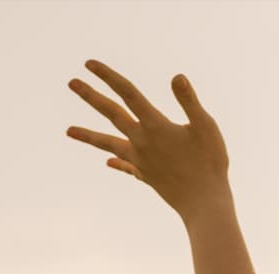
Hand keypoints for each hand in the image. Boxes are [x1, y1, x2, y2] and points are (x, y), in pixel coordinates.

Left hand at [66, 60, 230, 222]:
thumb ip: (189, 101)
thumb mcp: (206, 128)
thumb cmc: (210, 164)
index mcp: (156, 126)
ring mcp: (141, 160)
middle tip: (71, 83)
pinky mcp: (146, 176)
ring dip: (88, 135)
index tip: (89, 64)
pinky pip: (126, 166)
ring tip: (68, 131)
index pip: (128, 94)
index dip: (109, 77)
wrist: (204, 204)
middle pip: (112, 114)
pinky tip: (108, 162)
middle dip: (91, 97)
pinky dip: (117, 162)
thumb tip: (177, 77)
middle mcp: (142, 141)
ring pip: (109, 143)